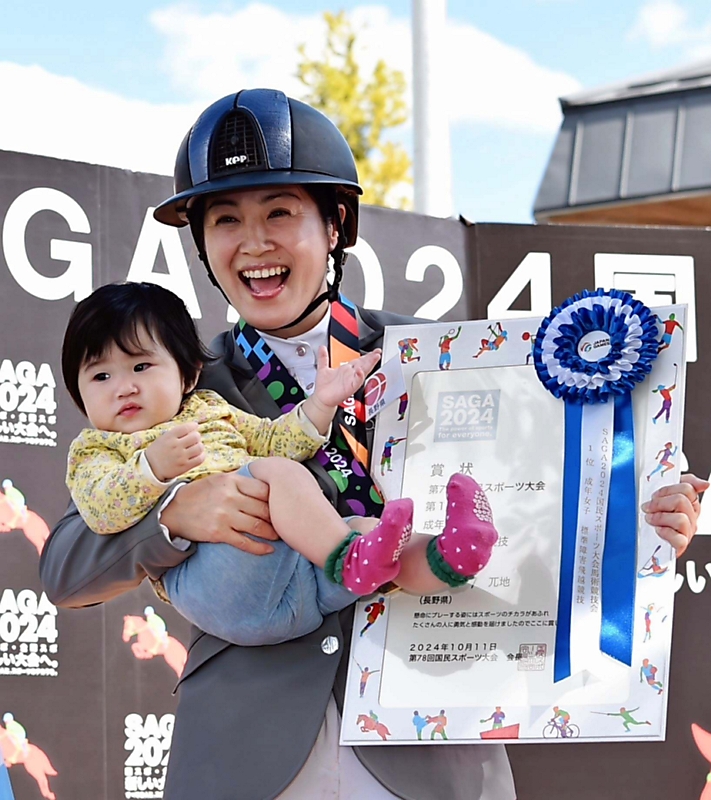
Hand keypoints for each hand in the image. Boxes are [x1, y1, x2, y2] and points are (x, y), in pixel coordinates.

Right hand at [145, 422, 204, 481]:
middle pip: (196, 437)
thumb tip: (194, 427)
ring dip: (199, 446)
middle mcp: (176, 446)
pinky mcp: (185, 466)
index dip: (193, 425)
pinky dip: (201, 455)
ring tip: (195, 447)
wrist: (152, 468)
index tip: (194, 426)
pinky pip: (200, 459)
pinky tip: (197, 454)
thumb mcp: (164, 438)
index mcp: (169, 437)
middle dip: (196, 436)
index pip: (186, 428)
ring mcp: (181, 457)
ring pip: (199, 447)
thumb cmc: (159, 451)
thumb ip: (177, 432)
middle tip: (193, 439)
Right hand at [160, 470, 277, 553]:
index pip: (263, 489)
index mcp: (231, 481)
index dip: (276, 497)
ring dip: (272, 533)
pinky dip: (259, 547)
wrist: (173, 510)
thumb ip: (240, 482)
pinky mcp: (218, 533)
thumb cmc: (200, 494)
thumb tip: (266, 486)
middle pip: (263, 508)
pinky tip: (269, 550)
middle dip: (277, 517)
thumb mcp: (219, 480)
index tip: (283, 504)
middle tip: (286, 523)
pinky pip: (244, 542)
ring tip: (279, 536)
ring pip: (257, 525)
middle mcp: (229, 497)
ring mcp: (224, 516)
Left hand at [313, 346, 381, 408]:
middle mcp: (350, 375)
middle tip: (378, 352)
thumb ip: (323, 357)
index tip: (375, 350)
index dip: (367, 355)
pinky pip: (356, 382)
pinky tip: (361, 371)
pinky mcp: (349, 388)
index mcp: (346, 369)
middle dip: (371, 358)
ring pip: (363, 371)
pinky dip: (359, 376)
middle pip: (364, 364)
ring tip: (375, 357)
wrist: (321, 399)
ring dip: (369, 364)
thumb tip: (322, 348)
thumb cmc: (325, 387)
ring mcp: (351, 381)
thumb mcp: (323, 369)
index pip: (359, 360)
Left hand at [641, 473, 708, 556]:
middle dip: (660, 503)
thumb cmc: (655, 514)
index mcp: (689, 503)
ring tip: (650, 519)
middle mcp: (690, 517)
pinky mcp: (680, 545)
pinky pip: (679, 539)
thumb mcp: (665, 494)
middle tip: (648, 508)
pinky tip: (658, 530)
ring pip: (681, 519)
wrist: (645, 538)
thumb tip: (704, 484)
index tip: (654, 495)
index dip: (667, 490)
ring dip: (660, 518)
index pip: (688, 488)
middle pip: (682, 501)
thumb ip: (684, 483)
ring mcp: (687, 531)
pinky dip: (666, 533)